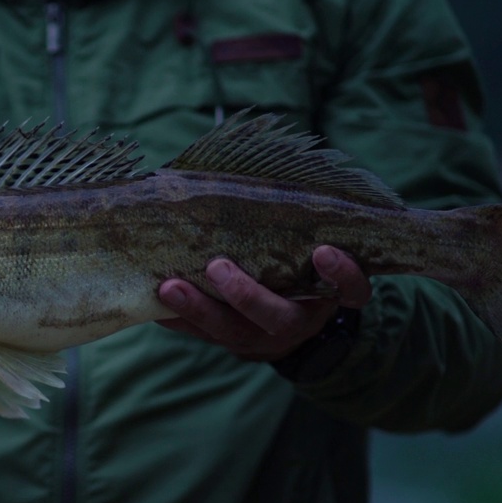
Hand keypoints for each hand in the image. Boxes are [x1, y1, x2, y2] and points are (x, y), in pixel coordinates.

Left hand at [156, 246, 369, 361]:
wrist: (292, 322)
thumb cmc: (302, 265)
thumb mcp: (315, 248)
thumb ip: (308, 225)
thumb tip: (279, 159)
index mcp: (329, 296)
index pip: (350, 290)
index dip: (342, 274)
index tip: (324, 251)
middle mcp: (299, 321)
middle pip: (277, 317)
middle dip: (246, 295)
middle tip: (217, 267)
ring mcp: (263, 338)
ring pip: (232, 331)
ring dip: (199, 309)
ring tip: (169, 287)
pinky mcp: (232, 344)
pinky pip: (201, 336)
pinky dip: (175, 320)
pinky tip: (151, 303)